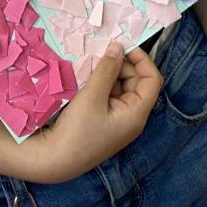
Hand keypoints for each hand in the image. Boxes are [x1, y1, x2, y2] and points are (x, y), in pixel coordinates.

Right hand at [24, 43, 162, 183]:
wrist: (55, 160)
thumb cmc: (77, 130)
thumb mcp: (92, 95)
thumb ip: (107, 69)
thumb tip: (118, 47)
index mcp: (136, 114)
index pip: (152, 80)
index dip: (142, 60)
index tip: (123, 45)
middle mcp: (132, 117)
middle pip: (137, 82)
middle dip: (122, 65)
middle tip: (102, 53)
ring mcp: (118, 120)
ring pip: (122, 87)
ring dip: (110, 73)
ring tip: (92, 64)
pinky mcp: (105, 121)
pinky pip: (110, 96)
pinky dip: (102, 84)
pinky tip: (88, 77)